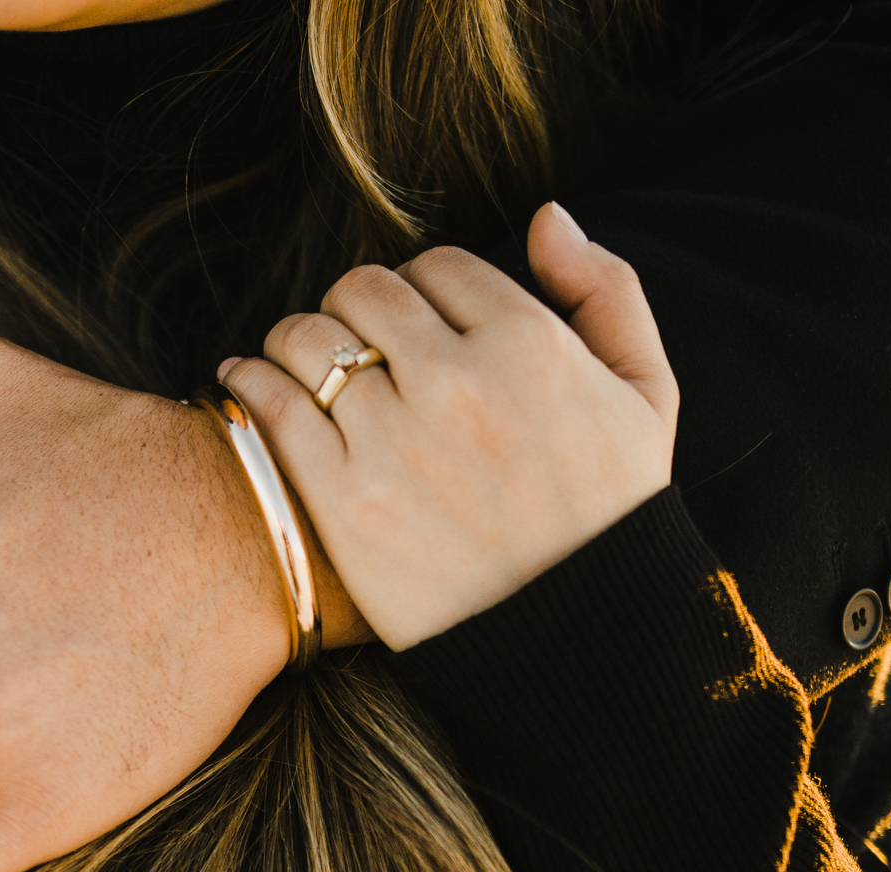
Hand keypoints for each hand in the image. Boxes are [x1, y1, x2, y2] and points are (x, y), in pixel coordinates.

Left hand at [222, 202, 677, 649]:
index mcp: (530, 345)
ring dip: (295, 340)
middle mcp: (456, 382)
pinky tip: (244, 381)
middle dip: (354, 307)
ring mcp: (392, 441)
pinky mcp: (341, 500)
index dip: (419, 287)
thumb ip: (605, 291)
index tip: (411, 321)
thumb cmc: (613, 513)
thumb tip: (545, 217)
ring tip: (297, 362)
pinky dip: (247, 381)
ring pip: (305, 338)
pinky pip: (270, 407)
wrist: (576, 635)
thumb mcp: (646, 394)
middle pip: (362, 291)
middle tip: (351, 340)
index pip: (438, 267)